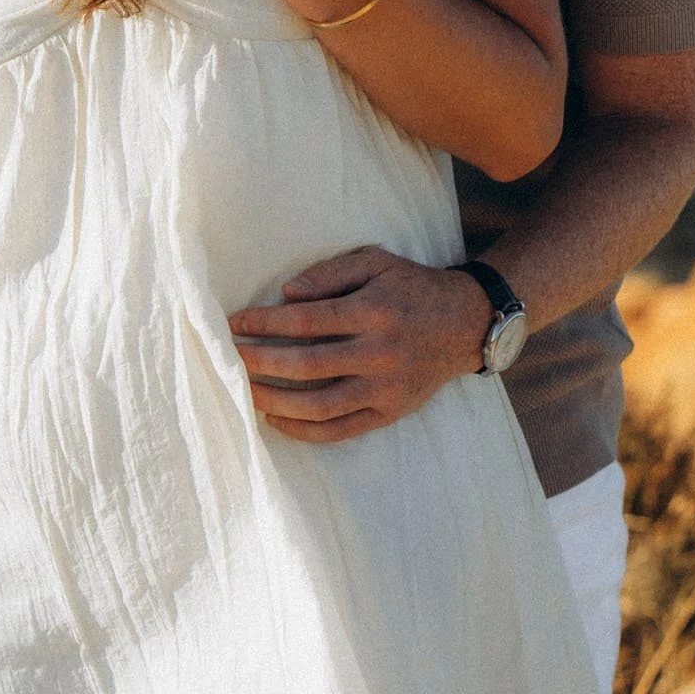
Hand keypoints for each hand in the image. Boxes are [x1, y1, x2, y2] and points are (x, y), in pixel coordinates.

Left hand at [227, 247, 494, 442]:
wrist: (465, 324)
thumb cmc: (411, 287)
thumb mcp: (376, 262)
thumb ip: (331, 274)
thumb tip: (288, 294)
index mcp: (374, 310)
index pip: (306, 320)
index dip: (265, 323)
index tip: (235, 323)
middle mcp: (380, 352)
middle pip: (306, 364)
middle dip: (260, 363)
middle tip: (229, 359)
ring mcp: (386, 388)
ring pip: (320, 405)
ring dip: (275, 402)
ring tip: (245, 391)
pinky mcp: (390, 412)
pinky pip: (341, 430)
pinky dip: (304, 430)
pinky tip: (277, 420)